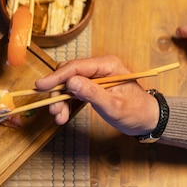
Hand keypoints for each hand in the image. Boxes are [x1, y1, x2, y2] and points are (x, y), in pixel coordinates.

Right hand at [35, 55, 158, 135]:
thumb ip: (92, 93)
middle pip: (68, 74)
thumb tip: (70, 82)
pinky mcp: (91, 86)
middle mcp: (99, 68)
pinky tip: (63, 115)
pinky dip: (66, 103)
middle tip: (54, 110)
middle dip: (57, 92)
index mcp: (107, 66)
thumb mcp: (113, 106)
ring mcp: (94, 77)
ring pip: (67, 84)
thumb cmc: (136, 112)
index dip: (56, 77)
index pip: (76, 67)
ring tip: (59, 117)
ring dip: (60, 100)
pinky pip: (72, 92)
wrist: (147, 120)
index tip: (40, 86)